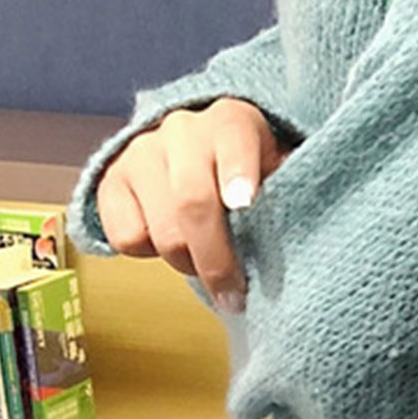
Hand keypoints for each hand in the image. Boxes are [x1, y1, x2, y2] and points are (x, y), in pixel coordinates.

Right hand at [95, 98, 291, 310]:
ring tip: (206, 269)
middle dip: (216, 259)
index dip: (238, 173)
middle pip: (193, 202)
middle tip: (234, 295)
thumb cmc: (250, 169)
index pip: (234, 141)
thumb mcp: (278, 168)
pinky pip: (126, 237)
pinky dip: (149, 254)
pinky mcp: (109, 181)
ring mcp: (140, 153)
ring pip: (160, 228)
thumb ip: (291, 191)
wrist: (190, 145)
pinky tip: (170, 242)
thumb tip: (308, 232)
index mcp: (231, 122)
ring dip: (187, 264)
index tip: (245, 204)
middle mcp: (182, 131)